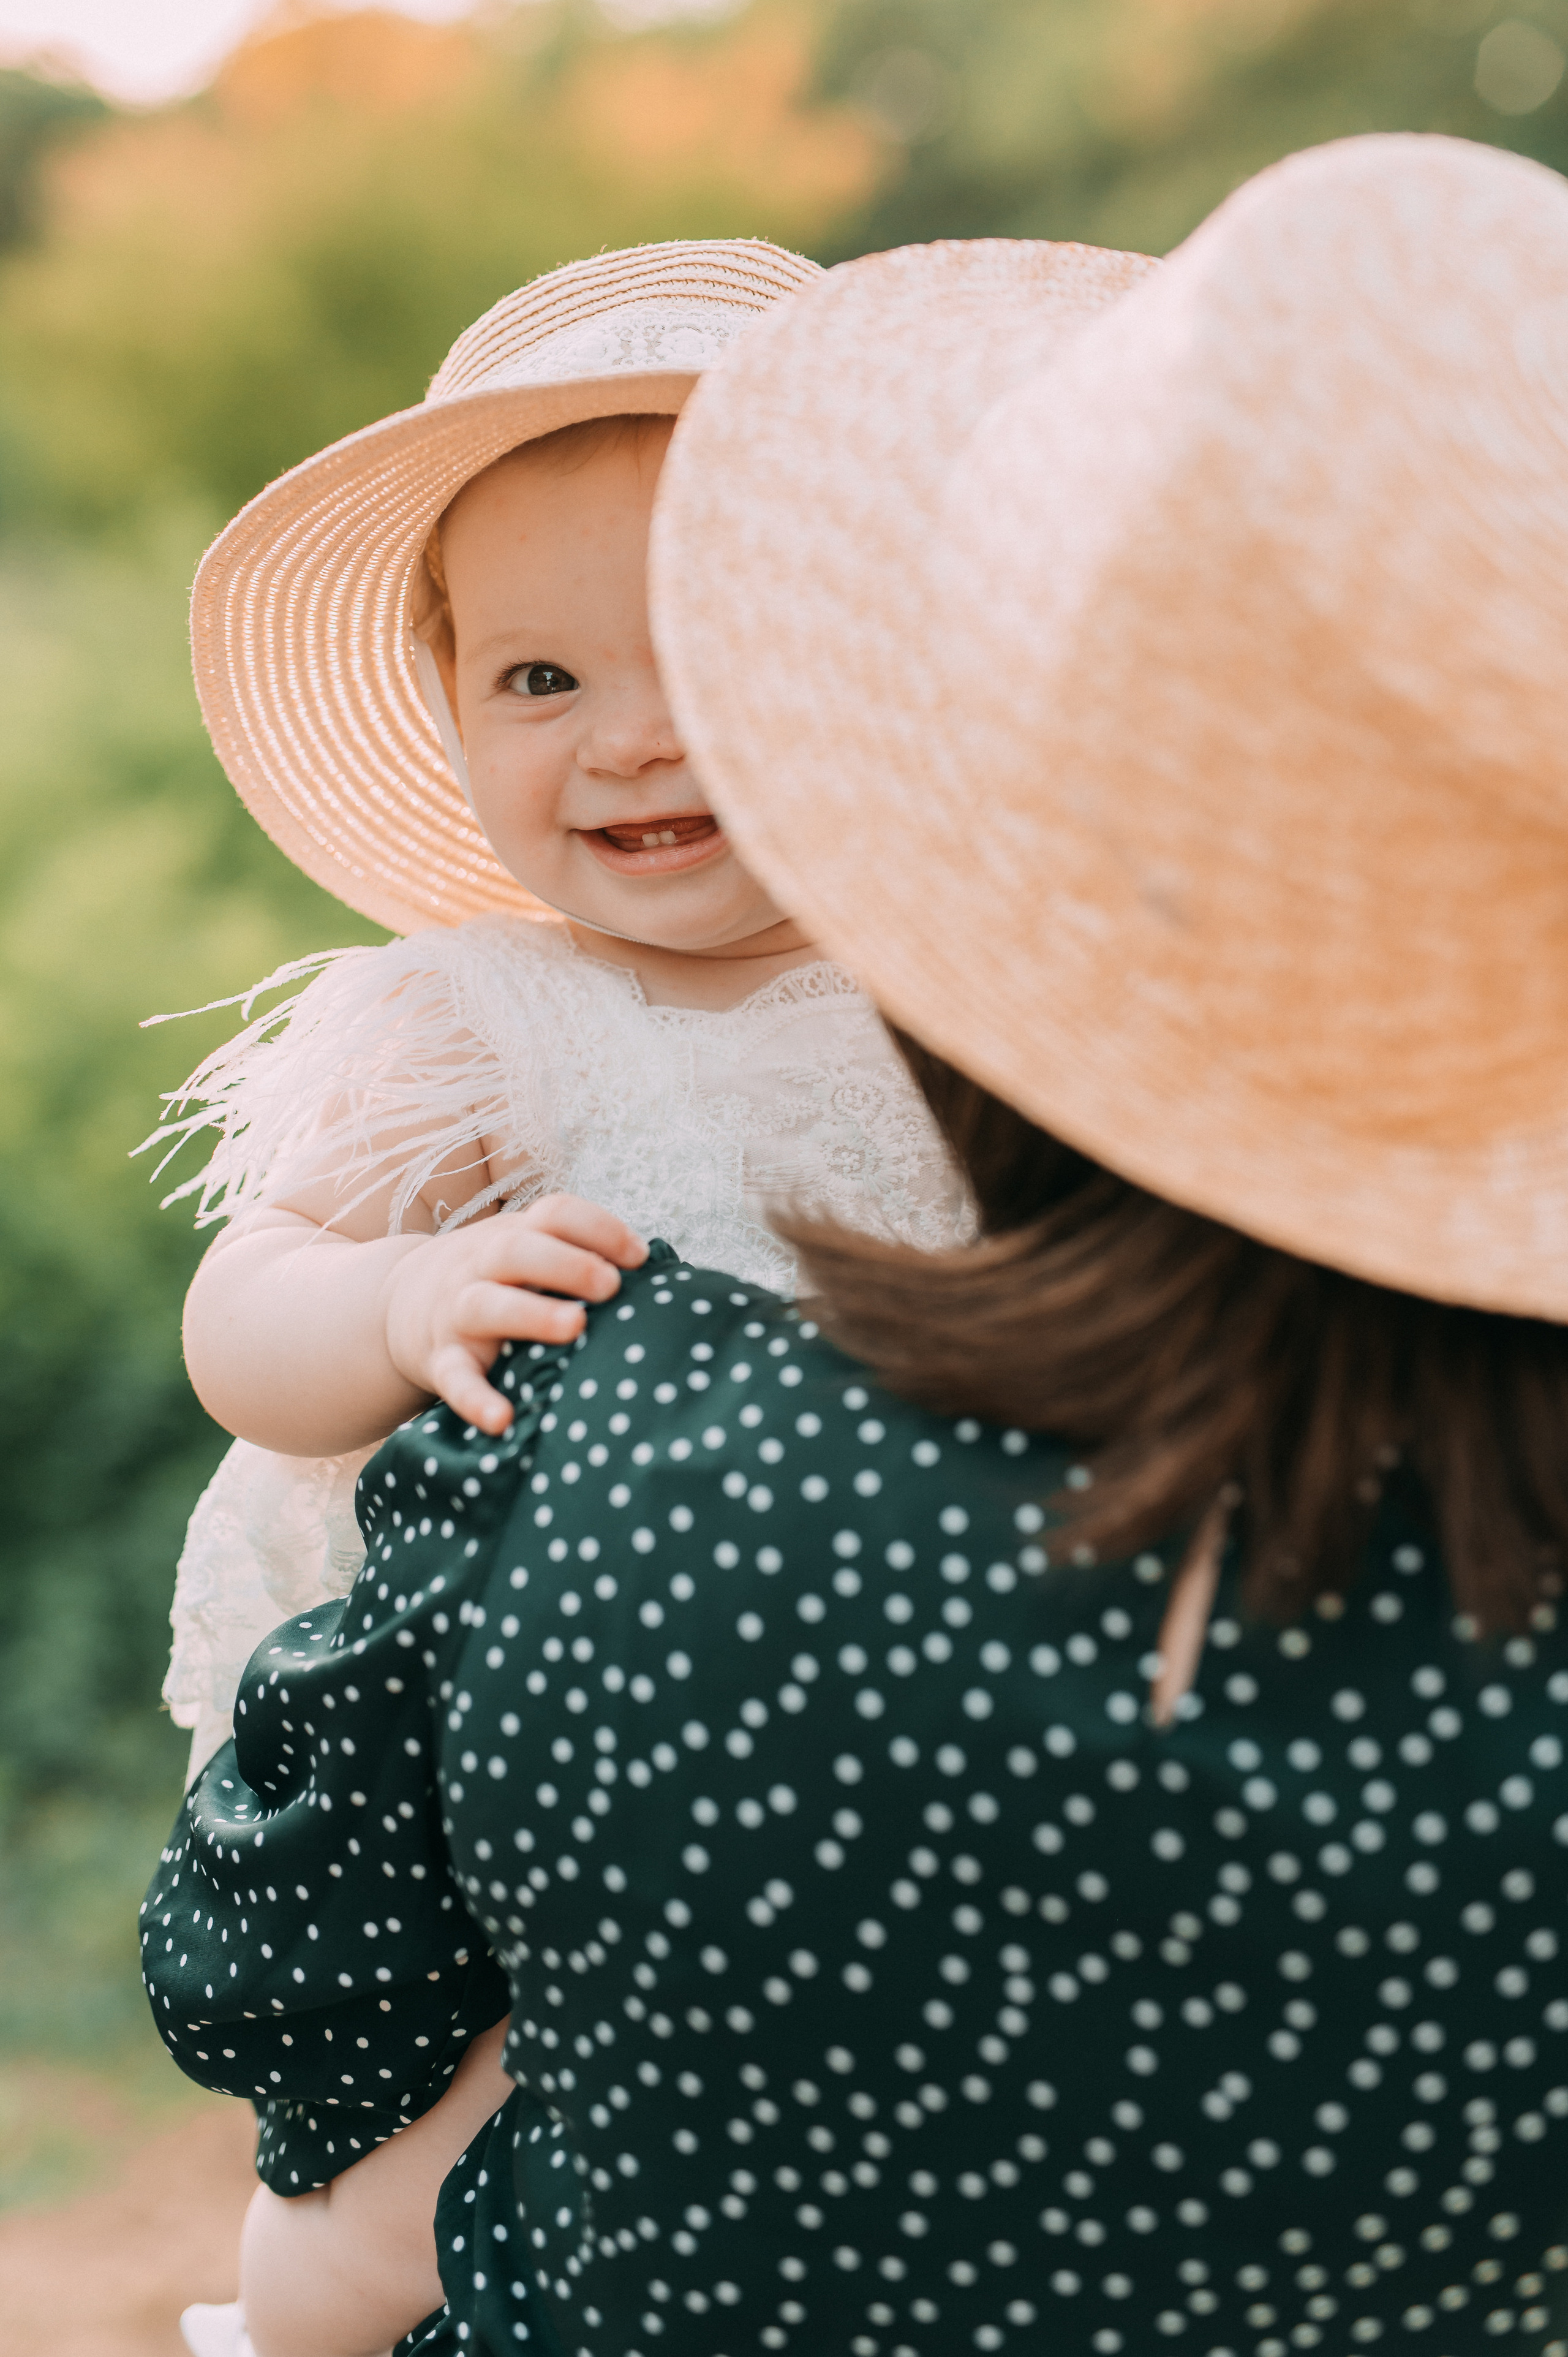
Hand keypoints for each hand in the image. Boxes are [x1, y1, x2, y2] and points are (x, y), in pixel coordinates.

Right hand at [382, 1195, 645, 1434]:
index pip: (554, 1214)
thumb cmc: (499, 1282)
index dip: (598, 1229)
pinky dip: (475, 1399)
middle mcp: (482, 1267)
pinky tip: (503, 1420)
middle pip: (518, 1250)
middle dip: (567, 1263)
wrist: (403, 1305)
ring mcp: (457, 1313)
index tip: (638, 1258)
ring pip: (485, 1305)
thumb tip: (664, 1283)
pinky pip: (455, 1380)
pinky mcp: (441, 1360)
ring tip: (574, 1327)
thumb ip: (580, 1259)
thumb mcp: (529, 1254)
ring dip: (530, 1314)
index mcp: (514, 1237)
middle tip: (611, 1286)